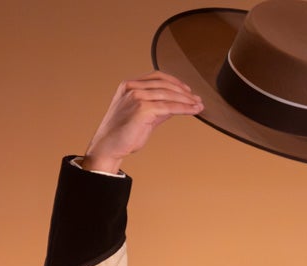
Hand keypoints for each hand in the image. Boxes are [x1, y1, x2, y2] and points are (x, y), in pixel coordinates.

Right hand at [83, 71, 203, 173]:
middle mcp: (132, 88)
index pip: (157, 77)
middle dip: (184, 92)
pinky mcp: (143, 109)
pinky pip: (169, 107)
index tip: (187, 90)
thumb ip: (157, 108)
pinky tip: (192, 110)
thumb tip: (176, 105)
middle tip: (197, 99)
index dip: (175, 82)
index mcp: (128, 86)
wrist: (108, 147)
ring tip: (198, 105)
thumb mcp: (141, 116)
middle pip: (165, 85)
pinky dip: (183, 109)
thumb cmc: (122, 134)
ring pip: (168, 95)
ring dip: (187, 100)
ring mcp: (137, 97)